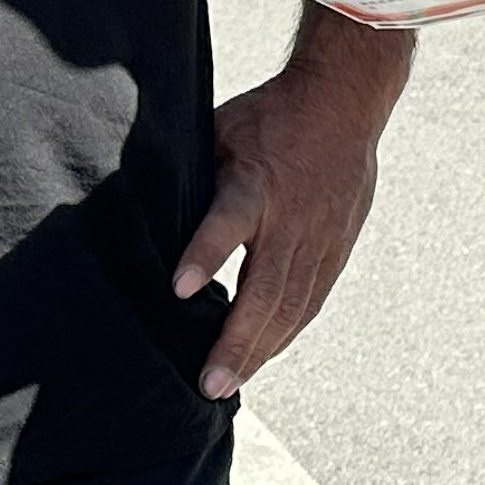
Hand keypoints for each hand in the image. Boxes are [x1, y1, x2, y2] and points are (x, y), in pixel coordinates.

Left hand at [175, 36, 401, 398]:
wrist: (344, 100)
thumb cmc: (268, 116)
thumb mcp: (221, 131)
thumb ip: (194, 177)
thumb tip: (139, 209)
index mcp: (254, 182)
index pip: (228, 221)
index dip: (206, 254)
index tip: (180, 290)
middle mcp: (291, 216)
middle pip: (265, 286)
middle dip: (237, 339)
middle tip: (209, 384)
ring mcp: (319, 235)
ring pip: (291, 303)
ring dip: (260, 347)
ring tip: (230, 383)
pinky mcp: (337, 246)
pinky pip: (311, 298)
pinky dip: (286, 331)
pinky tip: (264, 355)